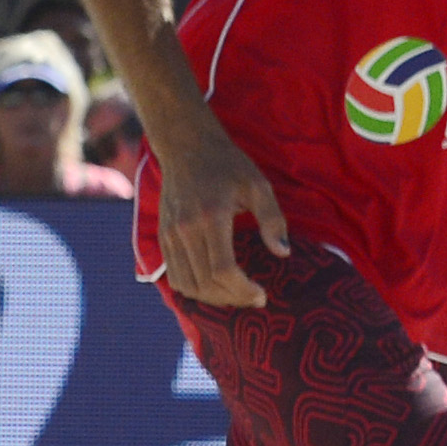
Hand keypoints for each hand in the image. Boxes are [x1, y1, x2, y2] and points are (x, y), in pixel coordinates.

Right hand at [153, 120, 288, 308]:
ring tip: (235, 295)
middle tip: (254, 298)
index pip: (222, 270)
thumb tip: (282, 252)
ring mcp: (170, 235)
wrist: (186, 147)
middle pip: (205, 283)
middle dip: (232, 298)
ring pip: (187, 285)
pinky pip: (174, 276)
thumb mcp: (258, 185)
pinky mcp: (163, 237)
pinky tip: (215, 286)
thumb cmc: (228, 165)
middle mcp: (186, 230)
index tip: (262, 294)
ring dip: (213, 298)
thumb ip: (272, 220)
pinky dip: (194, 289)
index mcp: (211, 217)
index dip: (243, 290)